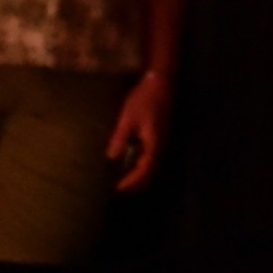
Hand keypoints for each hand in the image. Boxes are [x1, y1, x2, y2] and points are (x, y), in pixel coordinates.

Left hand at [106, 72, 168, 190]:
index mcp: (153, 144)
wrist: (160, 83)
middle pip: (150, 174)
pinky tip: (130, 163)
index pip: (143, 171)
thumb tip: (111, 158)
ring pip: (152, 167)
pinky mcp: (159, 137)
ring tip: (122, 180)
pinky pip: (151, 158)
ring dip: (138, 176)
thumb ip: (120, 138)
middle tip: (118, 189)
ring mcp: (161, 142)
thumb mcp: (128, 118)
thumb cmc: (143, 99)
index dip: (130, 182)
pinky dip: (141, 166)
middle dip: (135, 184)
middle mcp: (160, 147)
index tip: (117, 189)